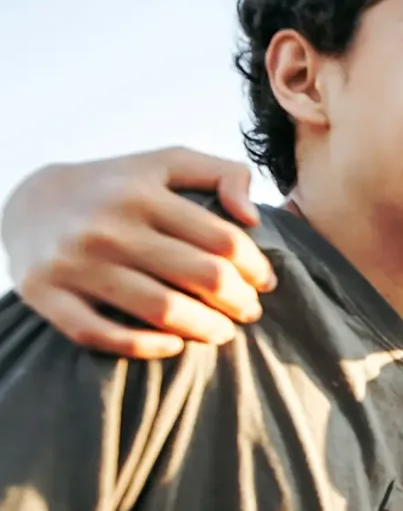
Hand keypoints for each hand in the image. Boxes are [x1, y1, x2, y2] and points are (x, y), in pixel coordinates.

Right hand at [2, 146, 273, 358]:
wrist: (30, 200)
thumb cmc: (119, 186)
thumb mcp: (168, 163)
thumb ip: (223, 173)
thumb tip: (253, 217)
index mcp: (143, 193)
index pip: (223, 240)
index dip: (255, 267)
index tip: (265, 281)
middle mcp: (109, 227)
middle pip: (200, 276)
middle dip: (239, 301)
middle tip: (250, 311)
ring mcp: (75, 263)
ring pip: (161, 309)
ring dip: (206, 328)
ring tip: (223, 331)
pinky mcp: (46, 294)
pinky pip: (103, 334)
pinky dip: (147, 347)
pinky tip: (175, 346)